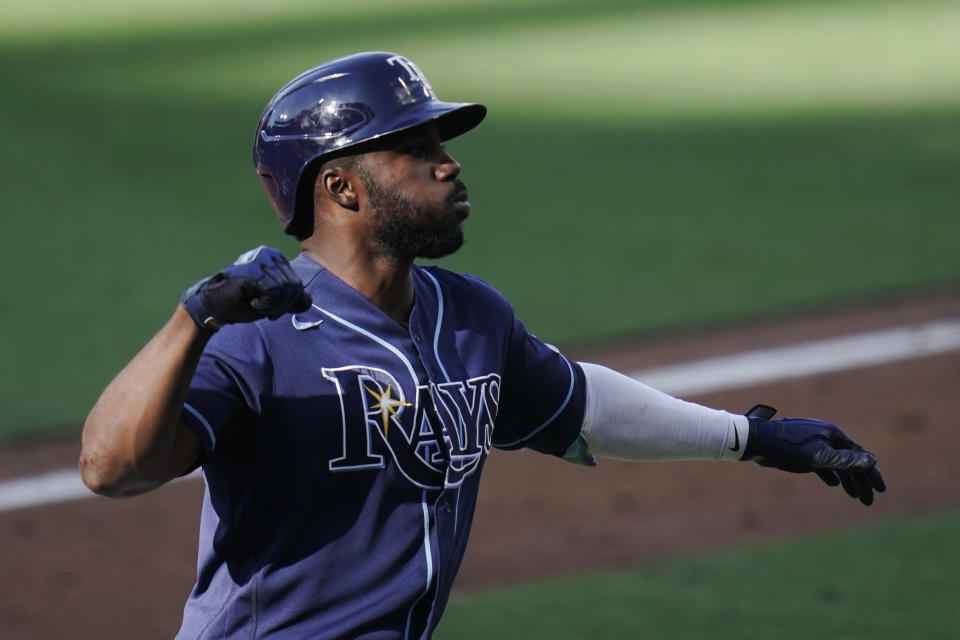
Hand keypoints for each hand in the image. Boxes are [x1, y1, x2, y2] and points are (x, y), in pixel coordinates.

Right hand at [181, 246, 311, 331]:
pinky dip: (265, 304)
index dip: (289, 303)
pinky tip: (253, 303)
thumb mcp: (273, 300)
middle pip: (293, 288)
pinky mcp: (251, 271)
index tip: (273, 309)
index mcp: (276, 258)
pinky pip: (272, 293)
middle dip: (282, 306)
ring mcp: (259, 261)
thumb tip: (308, 300)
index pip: (297, 285)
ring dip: (273, 306)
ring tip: (258, 306)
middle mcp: (269, 255)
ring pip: (284, 291)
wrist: (214, 304)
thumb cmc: (243, 301)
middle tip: (267, 311)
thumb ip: (291, 299)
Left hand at [740, 404, 885, 505]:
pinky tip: (833, 484)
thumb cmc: (789, 449)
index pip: (859, 456)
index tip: (881, 490)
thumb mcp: (819, 458)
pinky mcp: (802, 448)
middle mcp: (826, 435)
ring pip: (836, 462)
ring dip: (846, 479)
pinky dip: (830, 473)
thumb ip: (845, 461)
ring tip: (854, 496)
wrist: (759, 441)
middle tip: (868, 501)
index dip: (872, 474)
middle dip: (860, 481)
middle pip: (850, 460)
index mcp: (833, 434)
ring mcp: (814, 441)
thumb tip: (872, 461)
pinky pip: (822, 462)